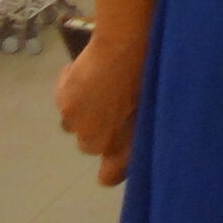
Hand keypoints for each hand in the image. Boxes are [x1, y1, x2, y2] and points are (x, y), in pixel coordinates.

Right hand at [55, 31, 144, 185]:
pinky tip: (85, 68)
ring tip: (99, 82)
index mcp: (126, 147)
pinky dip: (70, 85)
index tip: (115, 151)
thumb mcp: (157, 104)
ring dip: (83, 107)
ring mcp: (79, 126)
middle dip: (97, 127)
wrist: (128, 47)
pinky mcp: (65, 105)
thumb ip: (144, 125)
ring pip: (75, 122)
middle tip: (111, 102)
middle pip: (90, 144)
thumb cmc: (154, 73)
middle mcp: (99, 143)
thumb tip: (139, 128)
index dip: (110, 166)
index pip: (109, 175)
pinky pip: (64, 96)